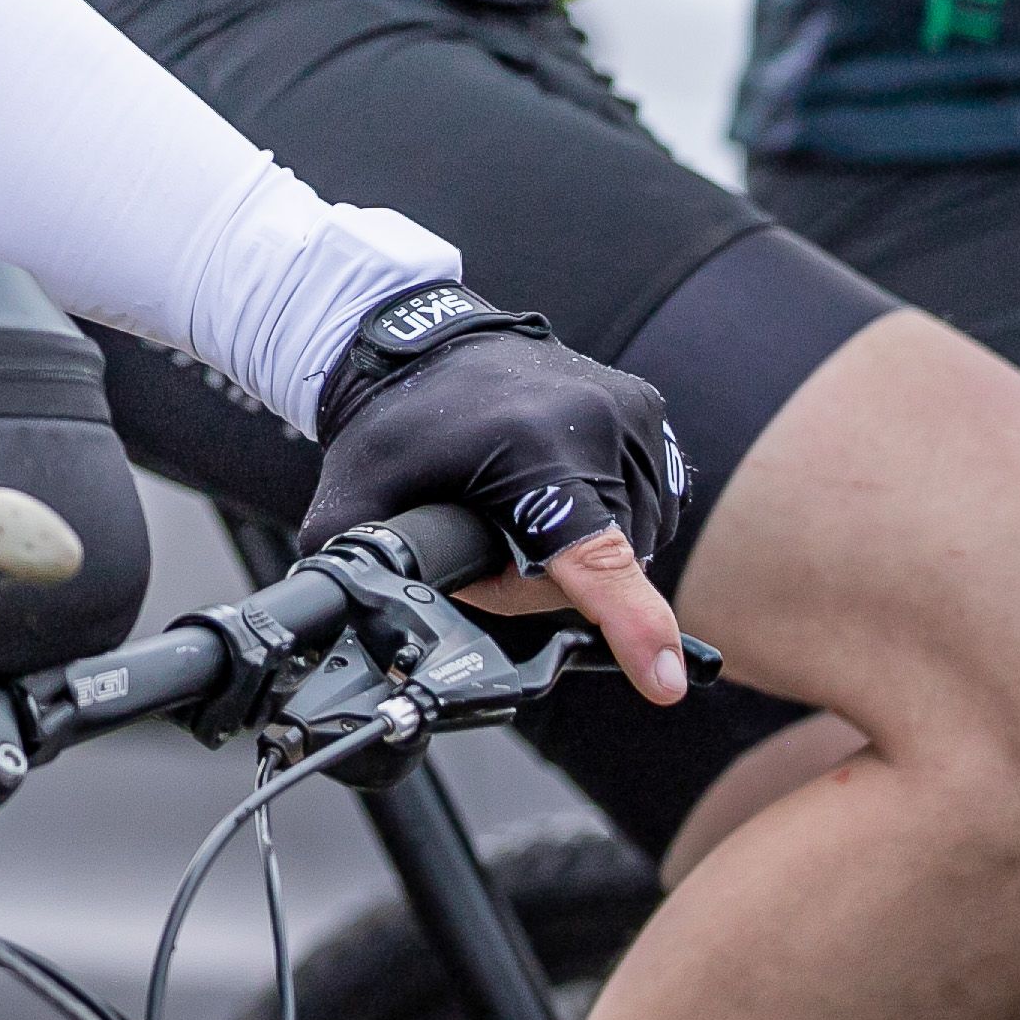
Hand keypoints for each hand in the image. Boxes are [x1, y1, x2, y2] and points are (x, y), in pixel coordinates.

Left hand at [301, 282, 692, 702]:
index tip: (663, 680)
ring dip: (577, 552)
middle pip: (598, 568)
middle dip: (540, 578)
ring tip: (515, 507)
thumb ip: (365, 574)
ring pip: (631, 542)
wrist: (421, 339)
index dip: (629, 622)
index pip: (591, 553)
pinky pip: (648, 504)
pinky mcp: (648, 411)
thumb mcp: (357, 503)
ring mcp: (630, 414)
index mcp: (528, 449)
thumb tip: (356, 631)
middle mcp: (595, 424)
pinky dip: (604, 519)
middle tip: (483, 536)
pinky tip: (553, 495)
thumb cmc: (393, 423)